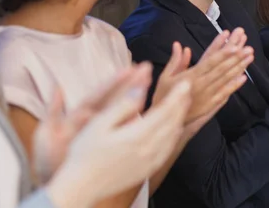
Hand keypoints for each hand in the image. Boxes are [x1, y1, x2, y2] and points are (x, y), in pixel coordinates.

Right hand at [47, 71, 190, 207]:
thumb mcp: (99, 124)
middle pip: (173, 122)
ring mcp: (150, 161)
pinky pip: (168, 149)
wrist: (82, 186)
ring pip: (173, 136)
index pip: (165, 111)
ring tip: (182, 105)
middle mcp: (148, 149)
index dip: (177, 96)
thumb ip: (123, 106)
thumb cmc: (85, 153)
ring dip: (180, 118)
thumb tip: (140, 89)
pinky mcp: (148, 169)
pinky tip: (174, 129)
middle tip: (187, 90)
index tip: (186, 83)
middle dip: (182, 104)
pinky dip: (175, 135)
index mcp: (137, 136)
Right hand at [152, 28, 253, 123]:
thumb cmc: (164, 97)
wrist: (165, 121)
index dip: (223, 54)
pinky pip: (224, 93)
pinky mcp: (210, 104)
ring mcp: (208, 95)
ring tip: (249, 58)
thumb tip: (179, 45)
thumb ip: (175, 61)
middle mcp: (201, 85)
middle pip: (222, 69)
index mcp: (190, 77)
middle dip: (236, 58)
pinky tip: (243, 77)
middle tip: (249, 49)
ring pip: (226, 79)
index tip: (235, 46)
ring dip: (239, 68)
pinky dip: (234, 85)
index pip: (210, 63)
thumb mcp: (165, 77)